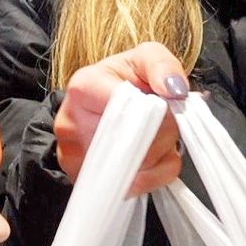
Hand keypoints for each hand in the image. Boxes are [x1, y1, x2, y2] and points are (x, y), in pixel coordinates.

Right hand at [54, 43, 188, 194]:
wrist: (101, 103)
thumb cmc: (123, 80)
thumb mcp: (146, 57)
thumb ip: (163, 66)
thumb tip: (174, 90)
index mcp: (84, 87)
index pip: (128, 108)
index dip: (159, 112)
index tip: (168, 106)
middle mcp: (71, 123)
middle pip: (134, 143)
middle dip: (163, 134)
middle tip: (164, 122)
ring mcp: (74, 157)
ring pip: (137, 169)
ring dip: (160, 155)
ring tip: (154, 137)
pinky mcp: (84, 181)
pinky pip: (134, 188)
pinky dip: (154, 176)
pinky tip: (150, 157)